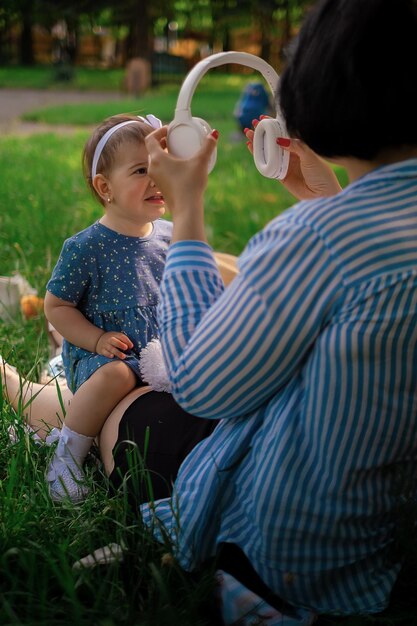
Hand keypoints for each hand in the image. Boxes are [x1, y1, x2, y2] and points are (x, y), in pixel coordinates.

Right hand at [95, 331, 132, 358]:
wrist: (99, 340)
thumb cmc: (112, 339)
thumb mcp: (117, 337)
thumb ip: (124, 340)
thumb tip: (131, 347)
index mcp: (115, 335)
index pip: (121, 336)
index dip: (127, 341)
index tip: (131, 346)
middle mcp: (109, 339)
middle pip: (114, 341)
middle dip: (120, 344)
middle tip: (126, 348)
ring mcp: (105, 345)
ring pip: (111, 348)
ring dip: (117, 352)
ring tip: (123, 356)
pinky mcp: (102, 350)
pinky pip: (105, 352)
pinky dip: (108, 354)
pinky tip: (112, 356)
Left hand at [145, 126, 218, 241]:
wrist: (186, 209)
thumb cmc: (190, 185)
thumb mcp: (200, 162)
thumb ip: (208, 147)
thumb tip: (215, 134)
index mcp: (157, 159)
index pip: (150, 139)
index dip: (158, 131)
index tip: (169, 130)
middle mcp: (152, 168)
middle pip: (152, 150)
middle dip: (161, 142)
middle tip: (173, 139)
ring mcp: (155, 179)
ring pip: (155, 161)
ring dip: (163, 154)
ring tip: (176, 152)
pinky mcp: (160, 187)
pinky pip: (159, 171)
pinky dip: (165, 165)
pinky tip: (178, 167)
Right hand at [244, 117, 341, 199]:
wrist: (322, 193)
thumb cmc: (320, 172)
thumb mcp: (309, 155)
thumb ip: (295, 146)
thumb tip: (278, 139)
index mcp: (299, 146)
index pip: (283, 133)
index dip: (272, 125)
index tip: (263, 118)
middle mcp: (291, 154)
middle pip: (273, 141)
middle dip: (262, 133)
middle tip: (252, 124)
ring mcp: (285, 164)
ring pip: (268, 152)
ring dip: (257, 143)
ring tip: (248, 134)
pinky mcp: (280, 176)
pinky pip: (267, 166)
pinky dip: (259, 158)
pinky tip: (252, 149)